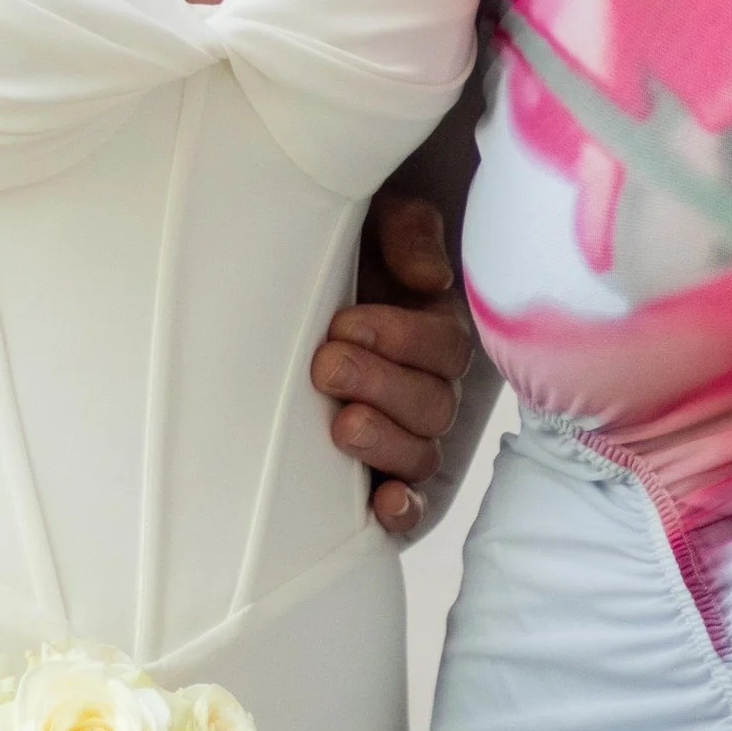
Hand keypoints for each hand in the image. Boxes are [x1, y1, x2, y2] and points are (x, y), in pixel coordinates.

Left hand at [312, 188, 472, 535]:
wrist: (287, 294)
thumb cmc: (339, 256)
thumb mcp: (372, 221)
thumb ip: (406, 230)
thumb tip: (428, 278)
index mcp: (432, 332)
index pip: (444, 346)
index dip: (402, 338)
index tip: (344, 322)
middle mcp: (428, 389)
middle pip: (433, 404)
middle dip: (381, 384)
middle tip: (326, 365)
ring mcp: (406, 437)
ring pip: (421, 454)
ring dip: (385, 442)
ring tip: (342, 426)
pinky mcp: (380, 477)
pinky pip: (411, 504)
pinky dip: (402, 509)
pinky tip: (381, 504)